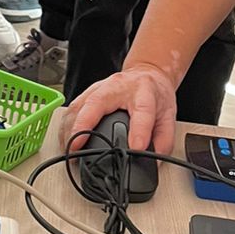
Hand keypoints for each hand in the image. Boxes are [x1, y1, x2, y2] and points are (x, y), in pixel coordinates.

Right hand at [62, 61, 177, 155]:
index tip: (136, 148)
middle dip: (83, 126)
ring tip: (68, 150)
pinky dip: (66, 125)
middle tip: (77, 148)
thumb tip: (153, 160)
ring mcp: (100, 87)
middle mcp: (118, 87)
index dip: (139, 131)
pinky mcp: (88, 92)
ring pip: (78, 105)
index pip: (142, 111)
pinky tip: (65, 140)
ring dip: (69, 129)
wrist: (147, 73)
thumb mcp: (169, 114)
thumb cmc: (155, 93)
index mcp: (144, 92)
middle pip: (96, 103)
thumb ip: (164, 139)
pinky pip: (72, 107)